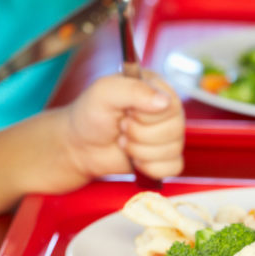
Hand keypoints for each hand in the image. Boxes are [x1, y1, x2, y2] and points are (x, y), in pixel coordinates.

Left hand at [63, 71, 184, 183]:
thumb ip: (133, 90)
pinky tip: (135, 159)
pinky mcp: (166, 158)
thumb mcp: (104, 92)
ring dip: (140, 151)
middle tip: (121, 127)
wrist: (80, 146)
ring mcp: (170, 135)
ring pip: (173, 150)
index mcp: (157, 88)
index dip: (145, 115)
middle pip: (174, 129)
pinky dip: (149, 167)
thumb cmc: (90, 115)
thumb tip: (165, 101)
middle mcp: (167, 110)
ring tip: (123, 141)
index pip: (171, 104)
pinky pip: (173, 168)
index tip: (125, 112)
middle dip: (139, 134)